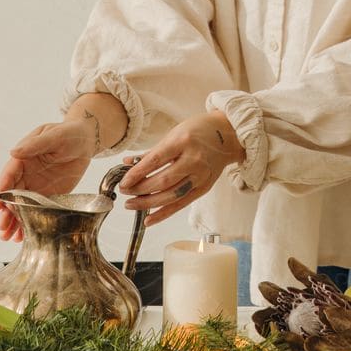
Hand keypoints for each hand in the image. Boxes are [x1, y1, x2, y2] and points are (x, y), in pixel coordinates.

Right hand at [0, 119, 95, 241]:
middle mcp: (26, 173)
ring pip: (20, 206)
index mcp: (24, 157)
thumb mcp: (55, 135)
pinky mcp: (46, 196)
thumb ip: (36, 144)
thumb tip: (14, 151)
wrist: (86, 142)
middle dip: (5, 210)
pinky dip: (27, 223)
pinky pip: (34, 211)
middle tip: (2, 225)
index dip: (2, 188)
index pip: (9, 174)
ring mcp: (35, 186)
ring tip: (7, 236)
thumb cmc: (69, 133)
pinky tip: (22, 236)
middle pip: (11, 195)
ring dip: (12, 220)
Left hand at [117, 111, 241, 227]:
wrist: (227, 135)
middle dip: (140, 189)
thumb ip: (151, 151)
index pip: (155, 161)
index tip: (123, 181)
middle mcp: (193, 159)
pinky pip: (181, 204)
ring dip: (148, 203)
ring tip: (131, 205)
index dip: (137, 173)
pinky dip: (163, 214)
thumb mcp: (173, 134)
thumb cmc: (197, 131)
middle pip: (163, 181)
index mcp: (183, 141)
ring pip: (171, 195)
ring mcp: (200, 176)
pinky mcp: (204, 187)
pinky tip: (148, 219)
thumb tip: (127, 163)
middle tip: (125, 192)